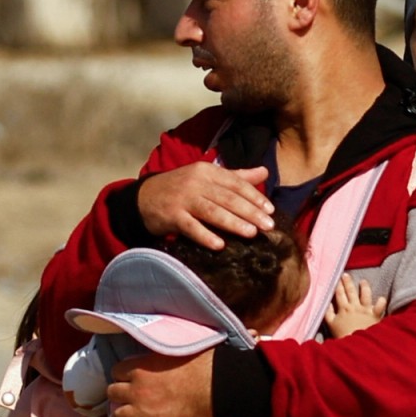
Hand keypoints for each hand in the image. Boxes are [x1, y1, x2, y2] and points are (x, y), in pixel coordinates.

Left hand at [106, 350, 214, 416]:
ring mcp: (143, 410)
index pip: (116, 371)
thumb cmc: (201, 364)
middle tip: (130, 399)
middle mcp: (136, 389)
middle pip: (112, 393)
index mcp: (140, 368)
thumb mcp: (173, 352)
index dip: (123, 376)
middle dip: (119, 397)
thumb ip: (159, 357)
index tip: (130, 379)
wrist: (214, 386)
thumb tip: (162, 356)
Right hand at [138, 163, 272, 250]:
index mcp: (207, 171)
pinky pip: (191, 227)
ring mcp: (183, 199)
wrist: (144, 198)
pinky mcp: (171, 216)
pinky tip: (220, 245)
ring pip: (212, 211)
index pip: (235, 183)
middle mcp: (196, 183)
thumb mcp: (207, 177)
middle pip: (227, 198)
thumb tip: (265, 172)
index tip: (271, 210)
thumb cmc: (181, 188)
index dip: (254, 196)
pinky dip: (205, 236)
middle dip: (250, 212)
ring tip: (251, 233)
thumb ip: (236, 176)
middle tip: (268, 226)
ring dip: (233, 223)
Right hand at [324, 273, 385, 337]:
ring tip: (363, 281)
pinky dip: (381, 302)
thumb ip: (328, 312)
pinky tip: (382, 298)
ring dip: (364, 287)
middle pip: (350, 291)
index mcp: (343, 308)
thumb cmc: (342, 336)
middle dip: (348, 282)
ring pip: (365, 295)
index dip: (338, 285)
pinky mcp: (375, 316)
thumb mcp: (331, 324)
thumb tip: (327, 302)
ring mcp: (365, 310)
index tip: (336, 278)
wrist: (354, 344)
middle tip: (346, 274)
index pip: (339, 294)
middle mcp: (354, 307)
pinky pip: (379, 307)